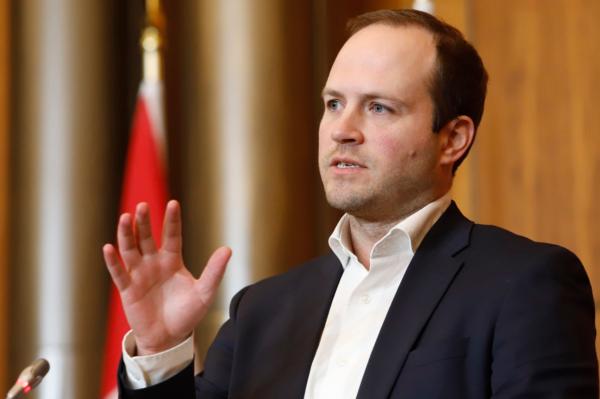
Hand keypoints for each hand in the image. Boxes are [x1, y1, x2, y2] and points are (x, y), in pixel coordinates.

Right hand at [103, 200, 230, 355]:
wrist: (169, 338)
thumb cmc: (187, 314)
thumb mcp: (204, 292)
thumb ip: (214, 271)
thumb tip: (227, 249)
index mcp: (172, 260)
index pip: (172, 235)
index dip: (172, 220)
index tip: (173, 203)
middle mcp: (154, 263)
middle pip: (147, 238)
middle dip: (144, 222)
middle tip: (142, 206)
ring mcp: (139, 274)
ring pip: (130, 250)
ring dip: (127, 234)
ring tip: (125, 218)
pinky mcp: (128, 290)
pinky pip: (119, 273)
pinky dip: (113, 261)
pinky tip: (108, 247)